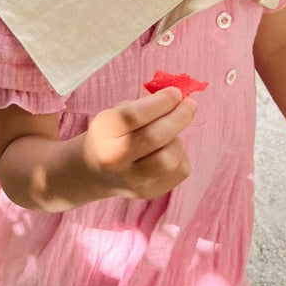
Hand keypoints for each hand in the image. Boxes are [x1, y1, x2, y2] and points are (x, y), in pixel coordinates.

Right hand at [82, 87, 196, 200]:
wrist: (95, 171)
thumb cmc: (112, 134)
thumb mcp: (116, 114)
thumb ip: (144, 105)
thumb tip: (178, 98)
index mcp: (103, 133)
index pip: (133, 117)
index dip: (160, 102)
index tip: (176, 93)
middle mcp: (114, 159)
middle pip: (153, 138)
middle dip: (178, 117)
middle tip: (190, 104)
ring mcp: (131, 180)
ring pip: (168, 159)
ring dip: (177, 139)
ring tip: (171, 133)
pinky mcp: (148, 192)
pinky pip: (179, 171)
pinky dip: (180, 155)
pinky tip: (169, 149)